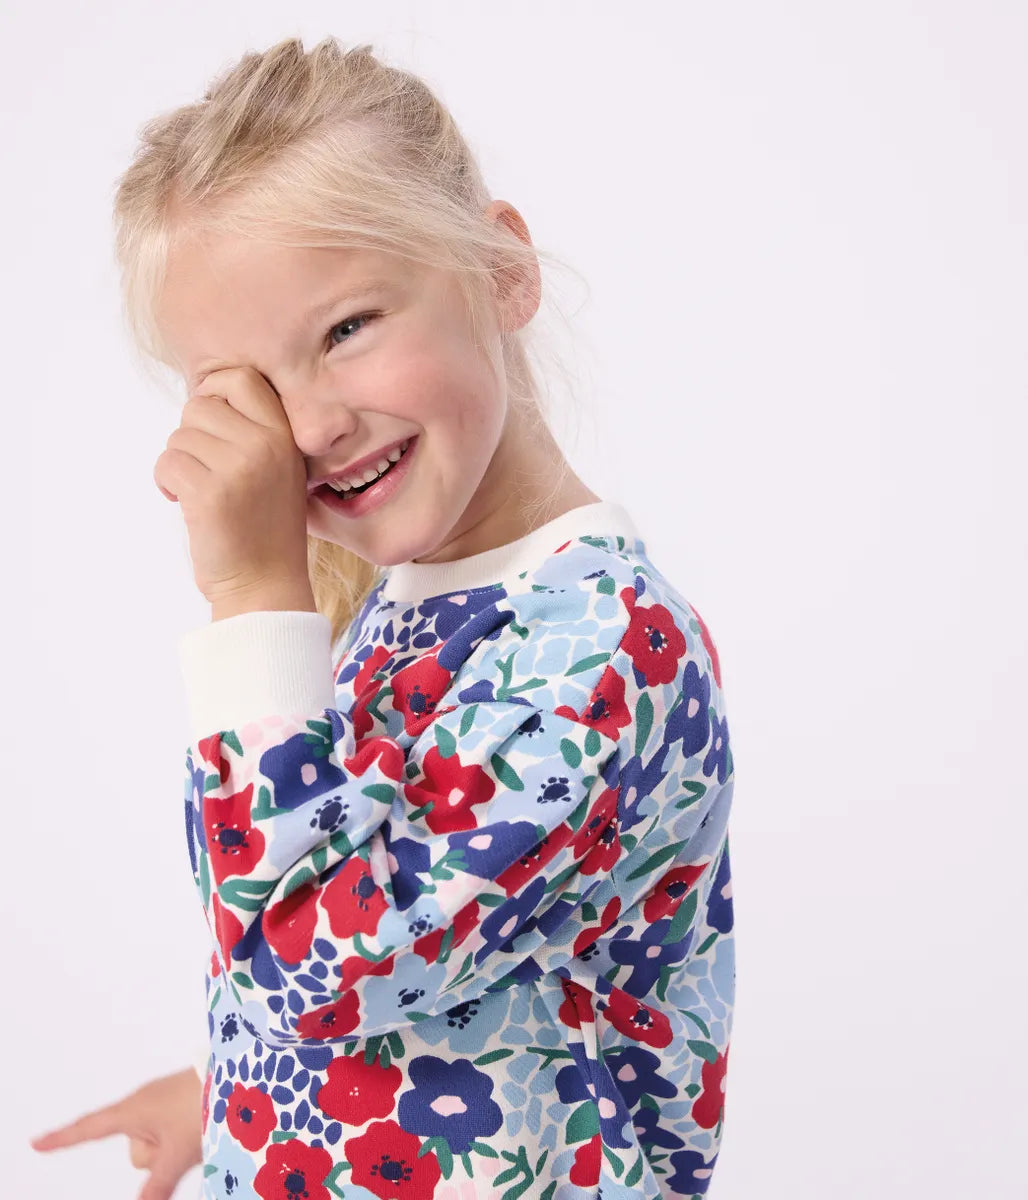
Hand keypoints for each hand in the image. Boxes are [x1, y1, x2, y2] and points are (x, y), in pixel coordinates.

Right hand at [30, 1065, 202, 1199]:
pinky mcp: (181, 1102)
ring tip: (199, 1130)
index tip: (36, 1143)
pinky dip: (184, 1140)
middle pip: (137, 1152)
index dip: (63, 1139)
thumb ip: (156, 1186)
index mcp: (132, 1110)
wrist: (241, 1072)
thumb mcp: (178, 1153)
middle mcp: (143, 1104)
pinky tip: (202, 1130)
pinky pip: (174, 1134)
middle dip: (157, 1158)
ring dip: (176, 1148)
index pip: (89, 1130)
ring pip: (159, 1147)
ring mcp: (163, 1103)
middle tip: (184, 1141)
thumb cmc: (204, 1104)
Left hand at [153, 366, 313, 608]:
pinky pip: (166, 463)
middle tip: (207, 467)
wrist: (265, 584)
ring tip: (201, 491)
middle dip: (192, 435)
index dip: (214, 390)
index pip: (240, 378)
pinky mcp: (210, 494)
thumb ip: (254, 431)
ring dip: (179, 463)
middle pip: (199, 405)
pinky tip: (186, 503)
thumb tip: (205, 396)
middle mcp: (266, 445)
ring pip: (178, 436)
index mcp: (286, 436)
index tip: (211, 422)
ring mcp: (239, 468)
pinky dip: (166, 483)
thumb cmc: (265, 527)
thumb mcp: (280, 469)